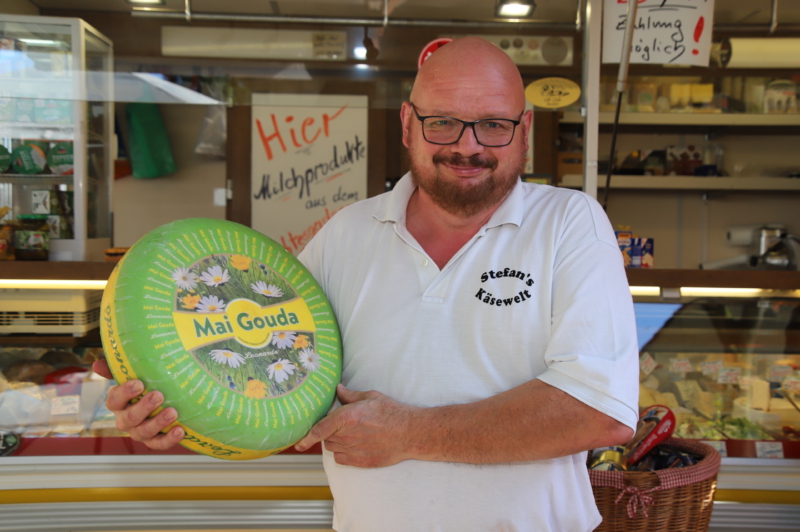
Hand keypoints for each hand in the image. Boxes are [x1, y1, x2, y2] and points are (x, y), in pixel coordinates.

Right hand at [92, 359, 183, 449]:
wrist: (171, 400)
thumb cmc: (148, 384)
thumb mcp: (136, 373)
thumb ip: (119, 368)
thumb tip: (97, 364)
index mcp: (119, 403)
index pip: (114, 400)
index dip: (125, 393)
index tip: (139, 384)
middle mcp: (126, 419)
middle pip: (129, 418)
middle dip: (143, 408)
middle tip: (159, 396)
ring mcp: (139, 432)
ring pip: (143, 432)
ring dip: (158, 423)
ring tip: (172, 413)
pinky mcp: (154, 441)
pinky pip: (159, 444)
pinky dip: (169, 439)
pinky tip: (179, 430)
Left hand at [294, 384, 418, 467]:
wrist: (409, 433)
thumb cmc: (392, 413)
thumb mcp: (370, 397)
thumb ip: (350, 395)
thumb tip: (338, 389)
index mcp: (346, 417)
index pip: (319, 429)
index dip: (305, 438)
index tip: (297, 445)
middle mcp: (346, 435)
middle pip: (326, 438)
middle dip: (331, 432)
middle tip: (346, 426)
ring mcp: (353, 451)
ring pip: (333, 448)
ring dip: (337, 442)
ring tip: (354, 435)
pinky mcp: (360, 462)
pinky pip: (341, 459)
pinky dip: (343, 454)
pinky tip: (356, 446)